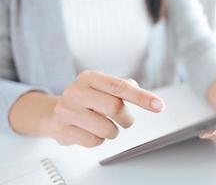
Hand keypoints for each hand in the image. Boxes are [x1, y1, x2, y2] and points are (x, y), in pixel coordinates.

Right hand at [9, 71, 164, 147]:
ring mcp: (67, 111)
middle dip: (126, 118)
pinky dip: (100, 139)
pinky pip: (94, 141)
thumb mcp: (103, 87)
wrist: (54, 113)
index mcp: (89, 78)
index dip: (142, 97)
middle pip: (115, 107)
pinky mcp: (63, 130)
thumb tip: (148, 97)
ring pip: (106, 128)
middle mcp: (76, 91)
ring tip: (106, 125)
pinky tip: (92, 131)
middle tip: (125, 120)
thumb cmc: (87, 99)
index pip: (120, 87)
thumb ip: (125, 88)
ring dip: (114, 131)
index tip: (159, 105)